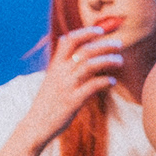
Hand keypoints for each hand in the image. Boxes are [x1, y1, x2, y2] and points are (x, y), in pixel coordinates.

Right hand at [22, 26, 121, 141]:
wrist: (35, 125)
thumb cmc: (48, 103)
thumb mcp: (53, 81)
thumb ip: (65, 67)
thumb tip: (83, 56)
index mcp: (55, 66)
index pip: (69, 40)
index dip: (85, 32)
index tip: (100, 30)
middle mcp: (60, 73)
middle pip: (84, 51)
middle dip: (104, 44)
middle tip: (119, 44)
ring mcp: (66, 87)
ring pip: (89, 66)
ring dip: (107, 60)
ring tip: (119, 61)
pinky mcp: (72, 101)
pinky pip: (91, 87)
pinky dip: (104, 81)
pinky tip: (112, 82)